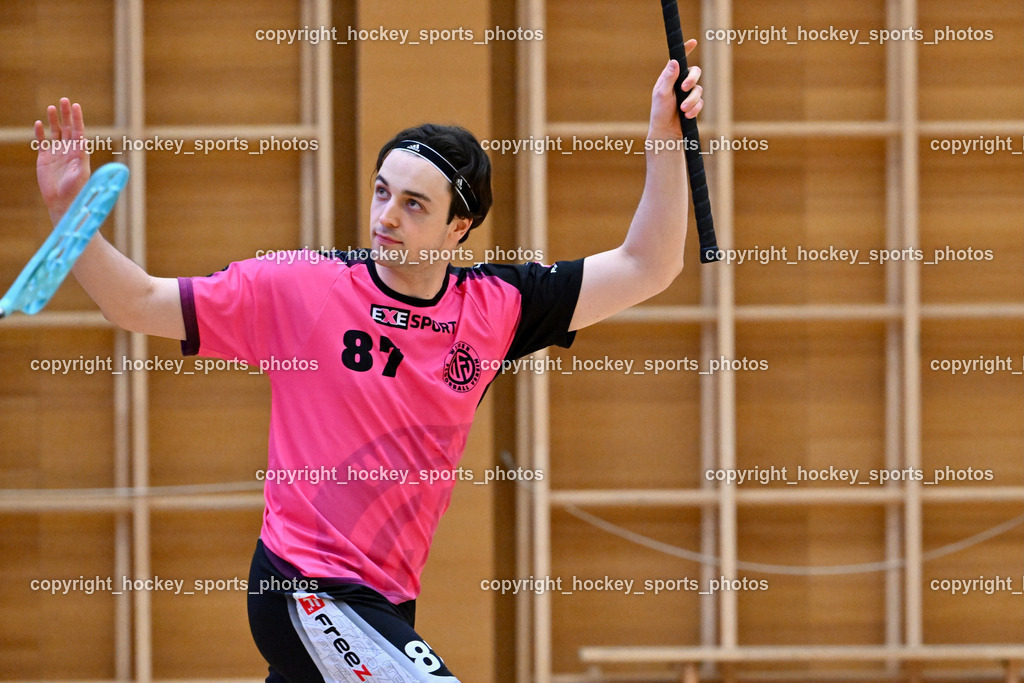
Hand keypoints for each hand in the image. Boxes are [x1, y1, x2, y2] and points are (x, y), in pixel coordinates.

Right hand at [35, 98, 90, 220]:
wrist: (63, 202)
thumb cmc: (75, 190)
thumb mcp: (81, 174)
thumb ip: (82, 160)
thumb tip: (85, 145)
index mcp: (80, 152)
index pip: (79, 131)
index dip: (77, 119)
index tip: (76, 106)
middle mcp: (69, 150)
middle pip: (68, 128)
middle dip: (66, 114)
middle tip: (64, 100)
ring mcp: (57, 153)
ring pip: (55, 132)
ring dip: (53, 120)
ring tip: (52, 107)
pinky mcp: (45, 159)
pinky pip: (42, 143)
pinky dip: (39, 133)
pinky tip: (38, 123)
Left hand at [648, 39, 703, 139]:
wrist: (666, 131)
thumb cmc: (660, 112)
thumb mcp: (661, 94)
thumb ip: (668, 78)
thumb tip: (675, 61)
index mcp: (670, 77)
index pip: (679, 60)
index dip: (686, 50)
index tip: (693, 41)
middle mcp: (680, 83)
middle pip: (695, 72)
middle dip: (692, 79)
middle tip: (685, 88)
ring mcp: (688, 93)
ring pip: (698, 90)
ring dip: (691, 100)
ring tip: (683, 109)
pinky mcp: (695, 104)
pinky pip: (700, 102)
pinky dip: (694, 109)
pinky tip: (687, 115)